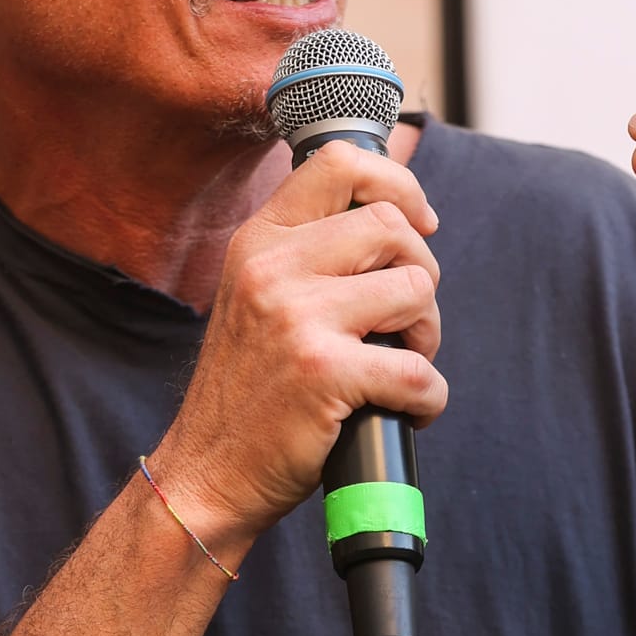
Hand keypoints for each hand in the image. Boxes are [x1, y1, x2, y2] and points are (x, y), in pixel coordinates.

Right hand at [154, 142, 445, 549]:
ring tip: (399, 365)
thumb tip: (398, 222)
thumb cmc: (249, 392)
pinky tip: (403, 412)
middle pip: (394, 227)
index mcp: (259, 241)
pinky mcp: (323, 371)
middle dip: (421, 275)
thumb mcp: (257, 298)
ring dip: (426, 336)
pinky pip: (418, 370)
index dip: (399, 186)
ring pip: (416, 288)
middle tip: (405, 325)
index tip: (418, 225)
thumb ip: (308, 255)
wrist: (207, 472)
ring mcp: (296, 316)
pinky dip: (427, 399)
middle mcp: (273, 266)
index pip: (340, 163)